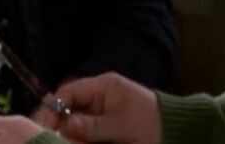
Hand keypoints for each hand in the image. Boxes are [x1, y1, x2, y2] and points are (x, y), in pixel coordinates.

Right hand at [34, 73, 160, 143]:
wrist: (179, 130)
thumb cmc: (153, 124)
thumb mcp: (123, 126)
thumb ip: (94, 126)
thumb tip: (68, 126)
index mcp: (103, 86)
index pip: (68, 92)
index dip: (53, 108)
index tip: (44, 126)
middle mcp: (99, 94)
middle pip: (68, 106)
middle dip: (59, 124)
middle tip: (50, 139)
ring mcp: (102, 108)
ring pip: (75, 120)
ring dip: (70, 133)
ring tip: (61, 142)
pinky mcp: (106, 123)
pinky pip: (86, 129)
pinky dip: (80, 138)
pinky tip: (76, 143)